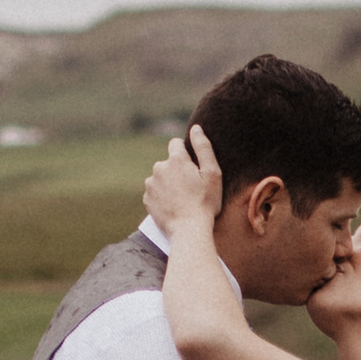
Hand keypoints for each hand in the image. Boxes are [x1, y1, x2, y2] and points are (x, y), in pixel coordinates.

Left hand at [143, 124, 224, 239]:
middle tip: (191, 187)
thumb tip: (196, 128)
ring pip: (160, 177)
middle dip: (177, 170)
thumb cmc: (205, 202)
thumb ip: (204, 148)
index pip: (176, 143)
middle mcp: (159, 168)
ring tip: (182, 199)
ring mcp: (151, 184)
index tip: (193, 167)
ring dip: (169, 183)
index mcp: (176, 159)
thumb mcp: (213, 173)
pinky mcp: (147, 199)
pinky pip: (155, 192)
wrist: (189, 231)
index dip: (185, 153)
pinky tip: (173, 206)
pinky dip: (162, 196)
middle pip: (168, 162)